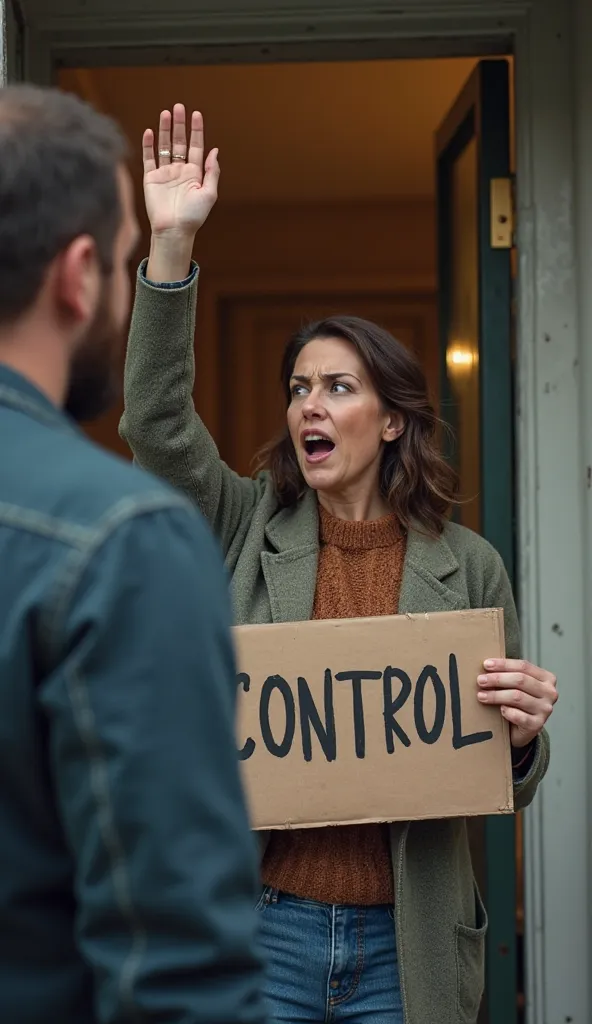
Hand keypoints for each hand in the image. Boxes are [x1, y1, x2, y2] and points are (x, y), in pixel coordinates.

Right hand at [143, 103, 218, 239]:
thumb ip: (212, 171)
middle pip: (179, 142)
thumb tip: (215, 150)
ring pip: (164, 147)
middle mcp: (179, 171)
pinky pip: (149, 158)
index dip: (196, 131)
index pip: (195, 147)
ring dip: (165, 130)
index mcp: (194, 174)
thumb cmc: (193, 216)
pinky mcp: (150, 179)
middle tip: (179, 107)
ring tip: (166, 113)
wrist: (173, 230)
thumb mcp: (209, 194)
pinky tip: (151, 132)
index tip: (196, 114)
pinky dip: (149, 145)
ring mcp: (164, 174)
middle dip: (179, 125)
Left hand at [477, 659, 556, 747]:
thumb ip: (508, 674)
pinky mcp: (537, 725)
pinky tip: (500, 710)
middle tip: (481, 680)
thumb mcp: (517, 686)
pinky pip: (519, 716)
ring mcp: (545, 709)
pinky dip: (507, 712)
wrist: (522, 729)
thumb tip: (486, 666)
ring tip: (481, 695)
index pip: (524, 666)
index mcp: (546, 678)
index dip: (503, 664)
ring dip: (496, 695)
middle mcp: (549, 693)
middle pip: (520, 680)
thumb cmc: (518, 703)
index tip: (486, 664)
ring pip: (517, 697)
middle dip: (497, 679)